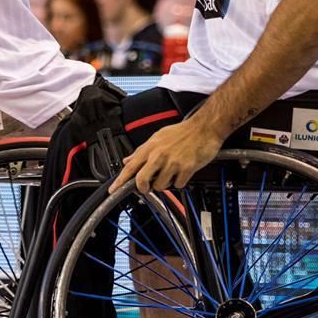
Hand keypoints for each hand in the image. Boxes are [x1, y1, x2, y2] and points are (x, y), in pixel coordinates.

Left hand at [110, 119, 224, 194]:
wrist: (204, 128)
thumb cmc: (182, 132)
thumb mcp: (157, 137)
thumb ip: (141, 151)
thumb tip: (128, 160)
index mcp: (150, 148)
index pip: (130, 167)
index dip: (120, 181)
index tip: (113, 189)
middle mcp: (159, 155)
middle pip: (142, 180)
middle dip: (143, 187)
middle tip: (147, 187)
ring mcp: (173, 163)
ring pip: (160, 186)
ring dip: (164, 184)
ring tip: (170, 173)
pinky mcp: (186, 169)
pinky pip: (178, 185)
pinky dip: (179, 182)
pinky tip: (181, 173)